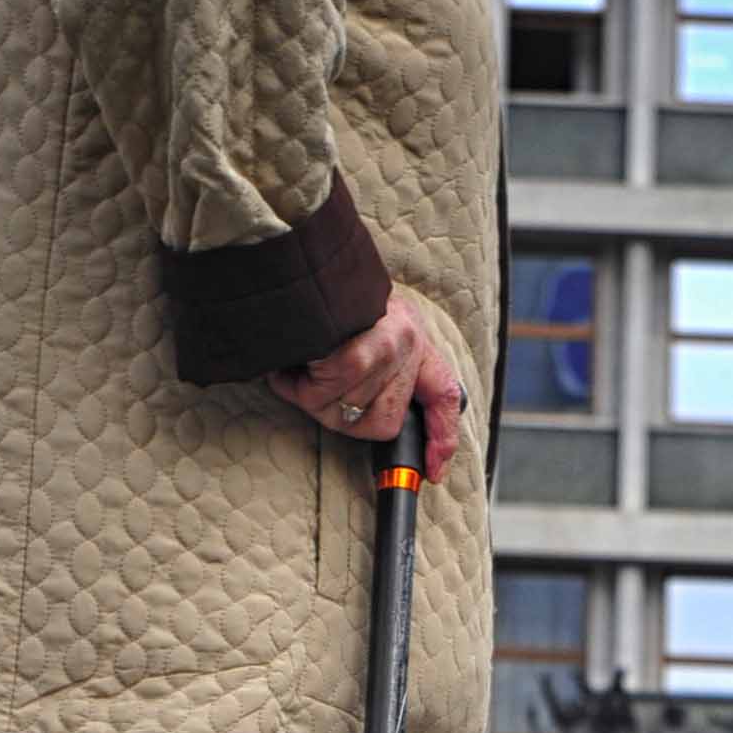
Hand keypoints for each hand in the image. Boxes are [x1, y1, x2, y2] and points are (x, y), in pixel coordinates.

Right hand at [271, 289, 468, 473]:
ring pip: (344, 413)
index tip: (434, 471)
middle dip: (343, 414)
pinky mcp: (355, 357)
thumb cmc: (326, 296)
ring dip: (312, 395)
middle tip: (318, 383)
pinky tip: (288, 362)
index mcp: (414, 336)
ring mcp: (385, 350)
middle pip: (382, 422)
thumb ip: (377, 365)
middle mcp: (408, 343)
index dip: (442, 437)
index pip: (444, 395)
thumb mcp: (365, 321)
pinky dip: (293, 385)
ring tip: (302, 362)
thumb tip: (360, 412)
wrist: (304, 261)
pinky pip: (317, 397)